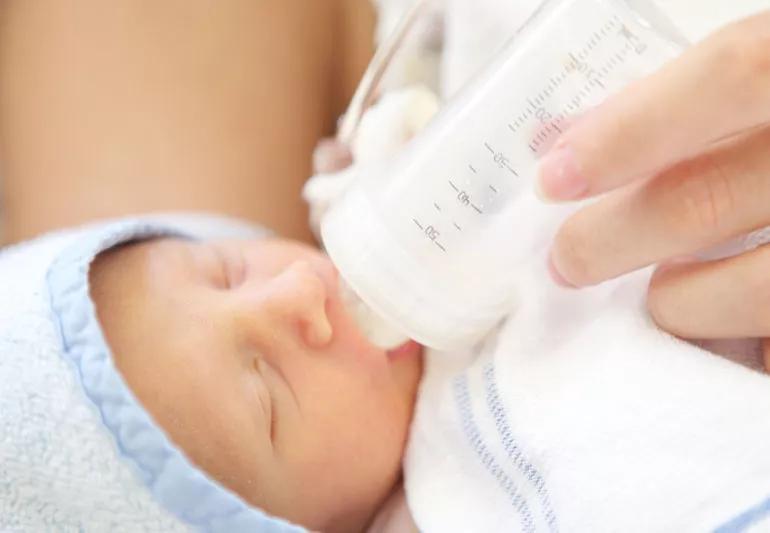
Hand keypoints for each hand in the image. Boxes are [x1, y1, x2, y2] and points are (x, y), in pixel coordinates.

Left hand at [537, 13, 769, 346]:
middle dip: (618, 236)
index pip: (732, 75)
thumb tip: (566, 142)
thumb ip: (690, 99)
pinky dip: (748, 341)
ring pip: (758, 288)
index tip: (554, 178)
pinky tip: (729, 330)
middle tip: (569, 260)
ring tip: (662, 297)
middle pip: (714, 196)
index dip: (630, 130)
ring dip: (682, 302)